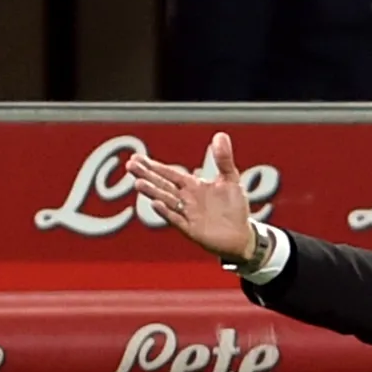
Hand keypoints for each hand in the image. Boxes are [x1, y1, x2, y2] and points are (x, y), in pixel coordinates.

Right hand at [126, 132, 254, 259]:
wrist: (241, 236)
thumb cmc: (234, 208)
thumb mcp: (231, 179)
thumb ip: (223, 159)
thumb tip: (220, 135)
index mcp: (193, 186)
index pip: (170, 173)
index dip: (154, 166)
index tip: (136, 157)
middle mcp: (186, 199)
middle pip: (163, 185)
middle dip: (147, 175)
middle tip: (129, 166)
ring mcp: (187, 214)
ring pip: (166, 200)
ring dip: (152, 192)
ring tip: (138, 183)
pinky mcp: (192, 229)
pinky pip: (177, 220)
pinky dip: (167, 212)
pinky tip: (156, 203)